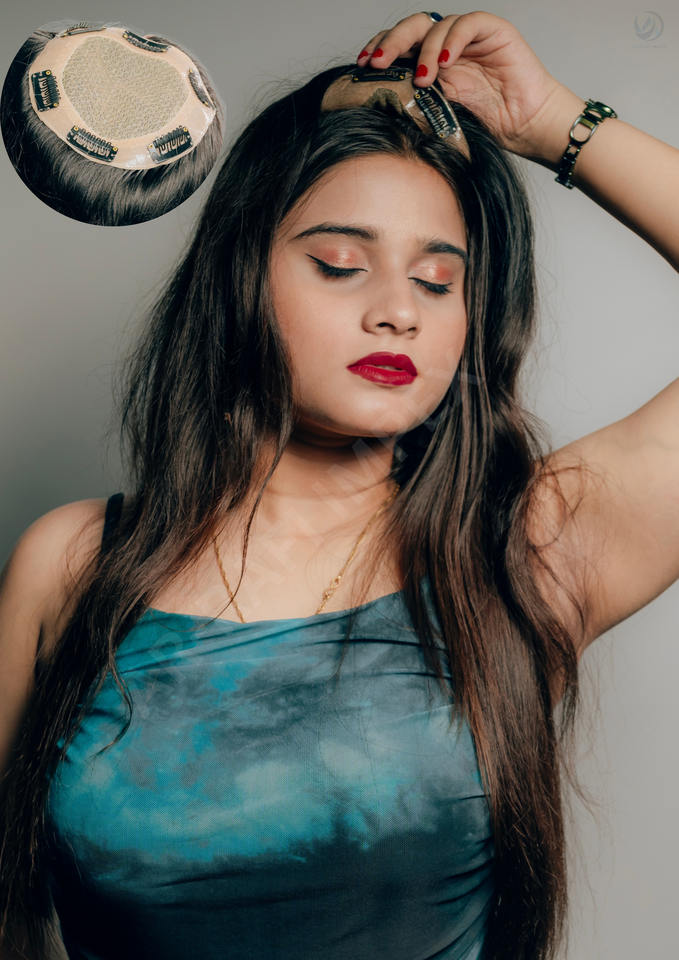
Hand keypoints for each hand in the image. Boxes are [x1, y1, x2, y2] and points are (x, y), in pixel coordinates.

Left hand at [356, 11, 574, 159]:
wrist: (527, 126)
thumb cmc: (488, 125)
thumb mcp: (440, 114)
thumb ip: (415, 100)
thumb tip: (378, 101)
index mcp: (433, 63)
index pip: (401, 46)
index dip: (380, 50)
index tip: (361, 68)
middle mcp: (449, 45)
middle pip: (413, 28)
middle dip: (391, 43)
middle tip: (378, 63)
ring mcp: (470, 37)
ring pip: (437, 25)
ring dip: (424, 51)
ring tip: (422, 80)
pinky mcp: (494, 31)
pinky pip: (467, 24)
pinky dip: (452, 41)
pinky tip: (445, 63)